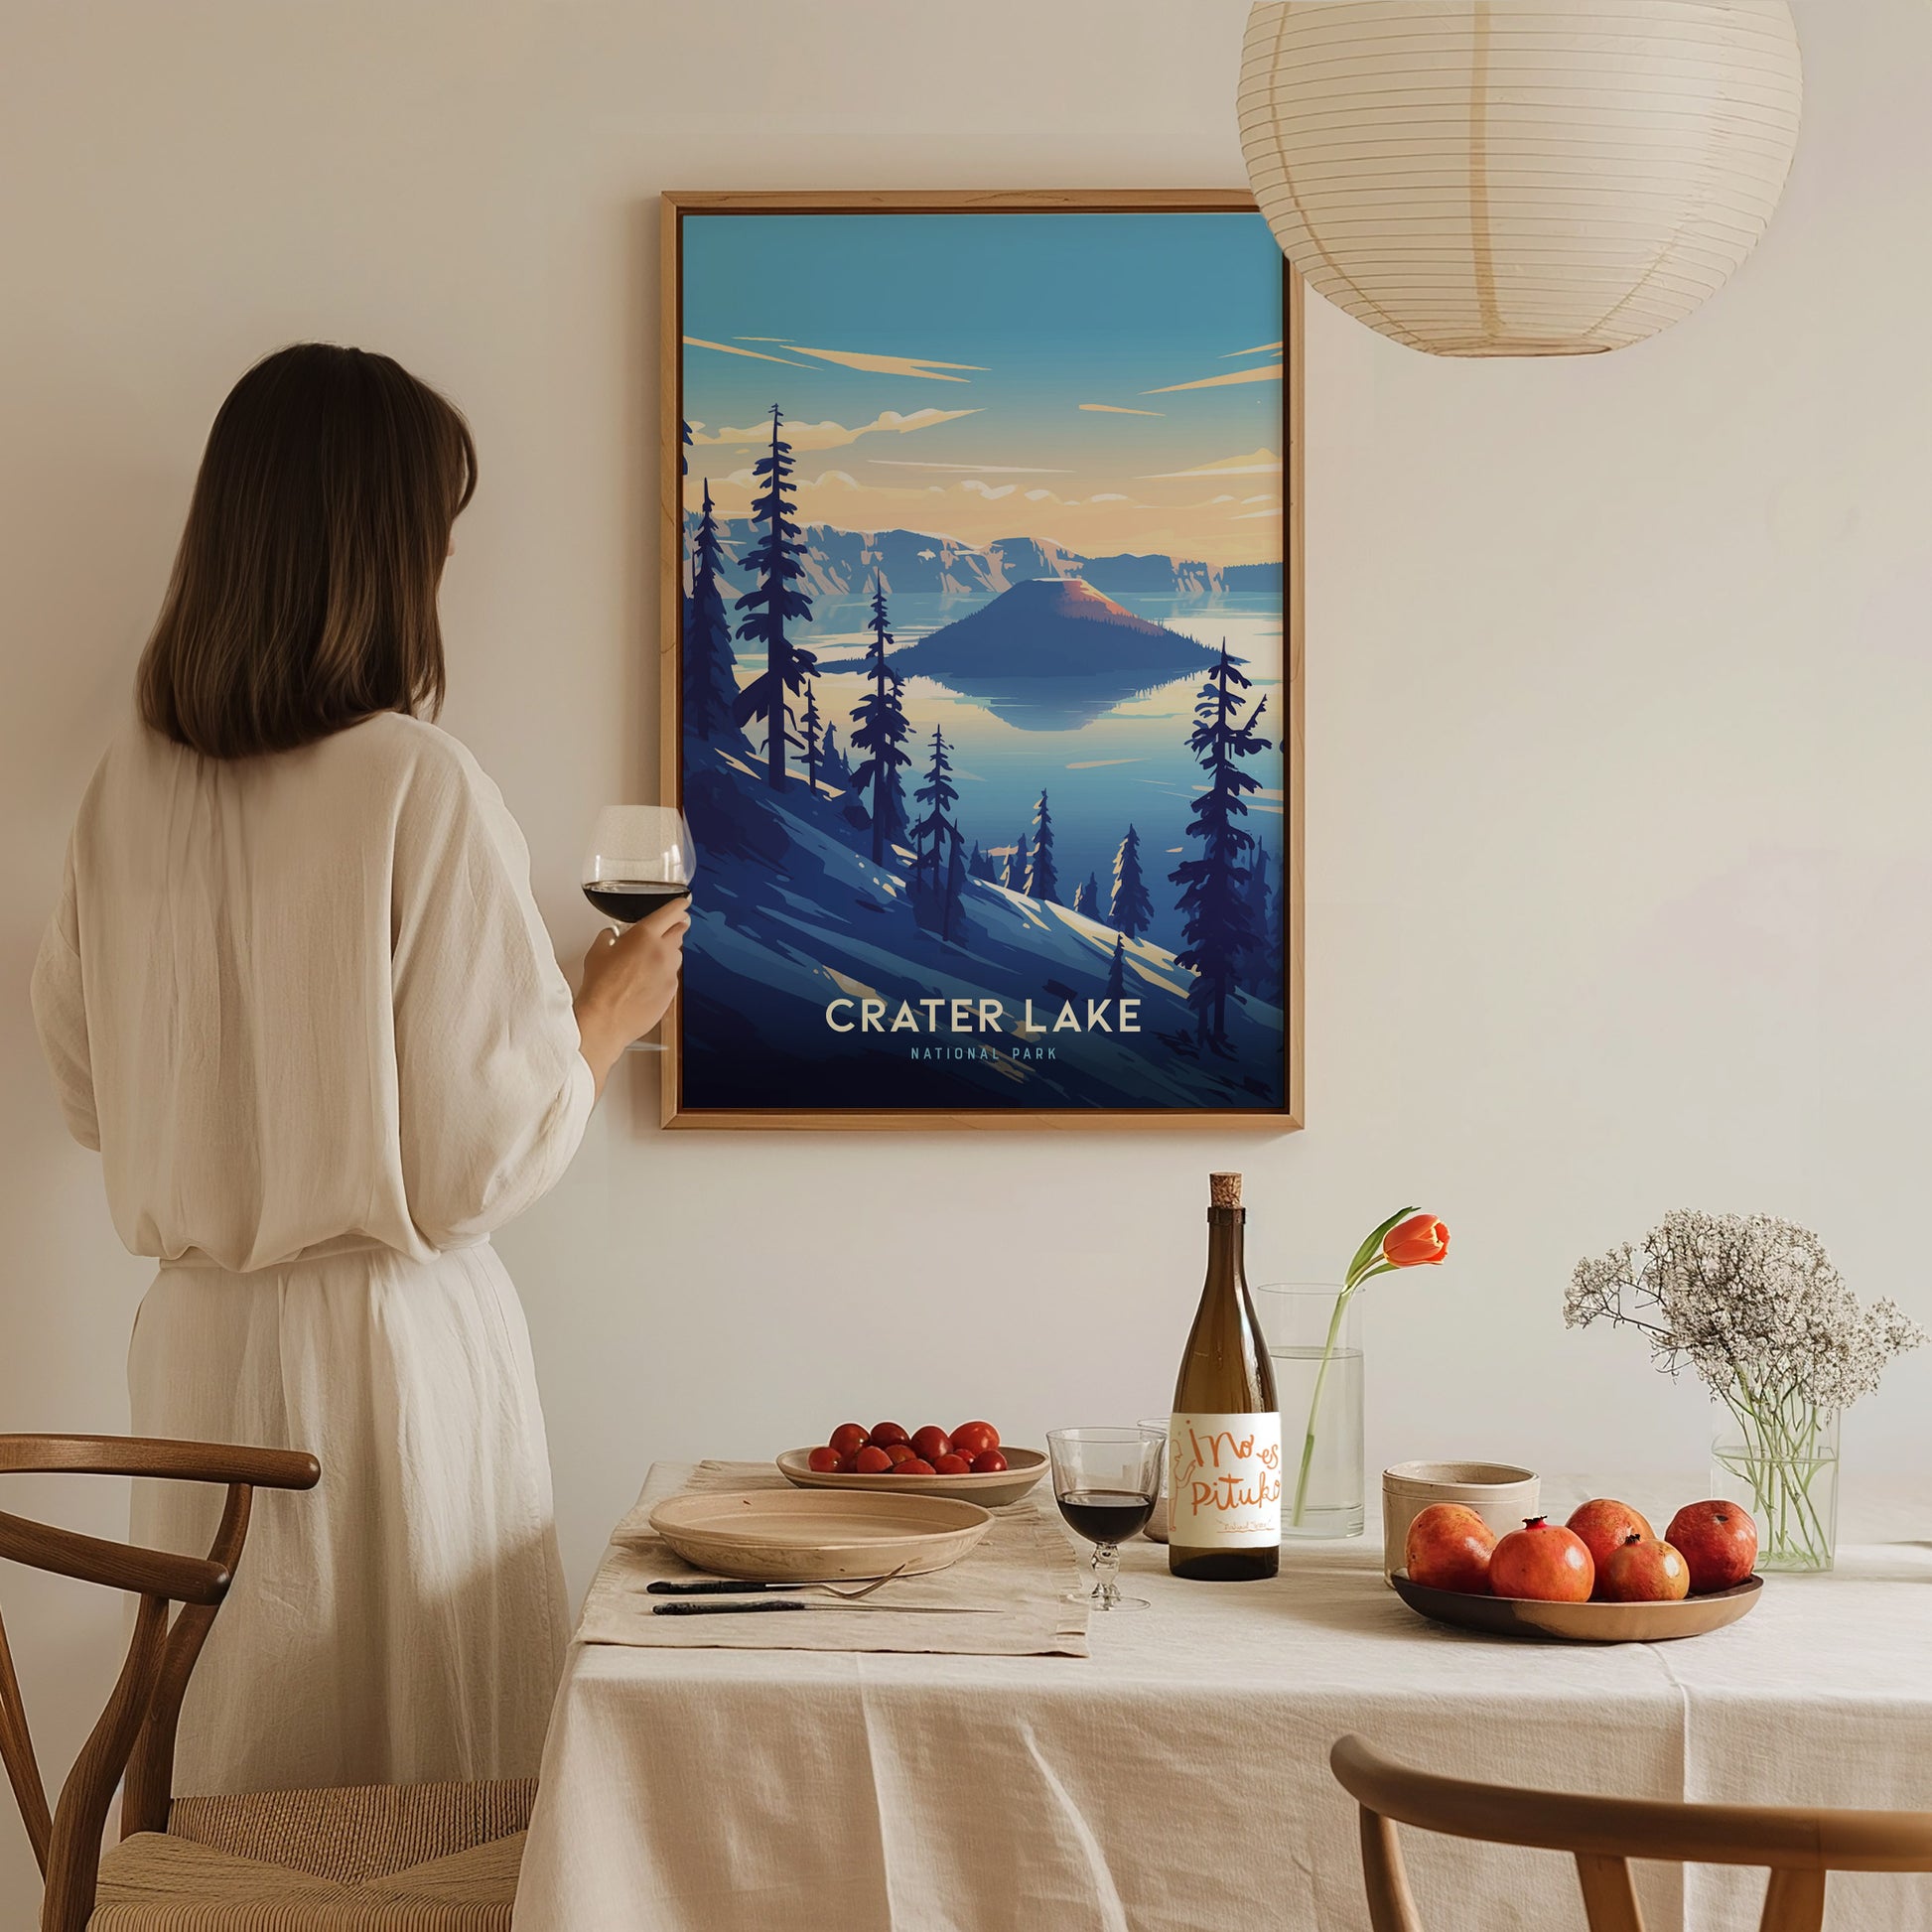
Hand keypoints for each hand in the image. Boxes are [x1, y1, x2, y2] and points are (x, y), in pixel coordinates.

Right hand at [574, 897, 689, 1094]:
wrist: (605, 1019)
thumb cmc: (600, 987)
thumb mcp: (597, 952)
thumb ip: (609, 937)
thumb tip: (612, 935)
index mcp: (645, 935)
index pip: (671, 912)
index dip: (679, 906)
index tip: (683, 903)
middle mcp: (663, 951)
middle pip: (679, 931)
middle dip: (675, 927)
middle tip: (668, 928)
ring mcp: (670, 973)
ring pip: (676, 955)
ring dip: (667, 953)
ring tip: (647, 962)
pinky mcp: (672, 992)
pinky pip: (672, 976)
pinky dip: (663, 975)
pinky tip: (646, 982)